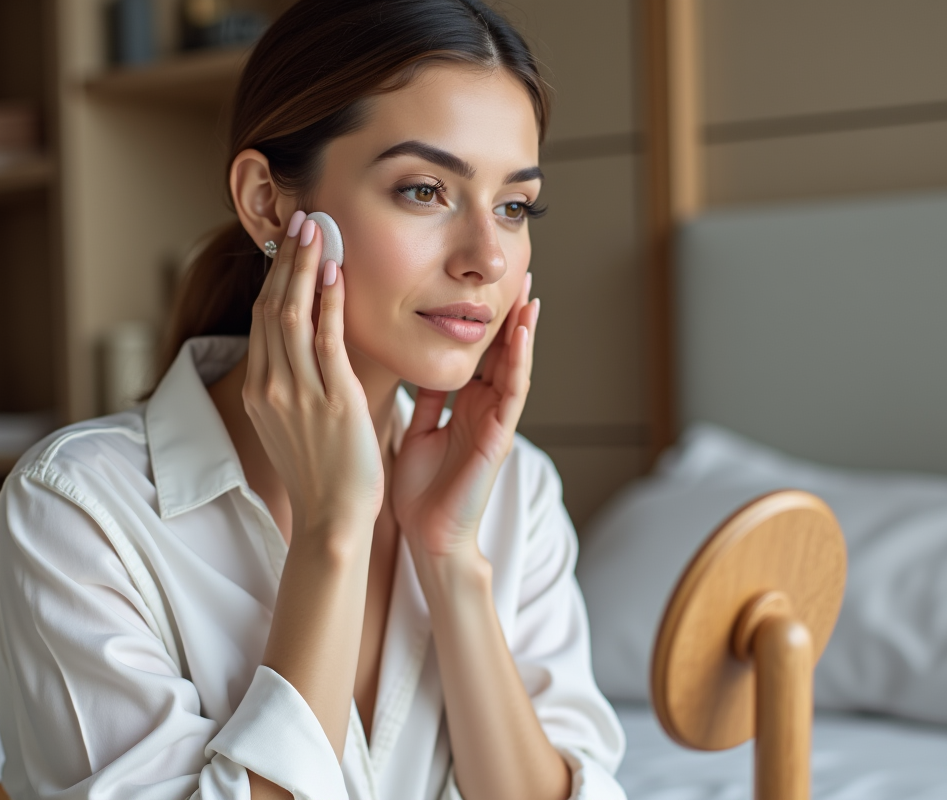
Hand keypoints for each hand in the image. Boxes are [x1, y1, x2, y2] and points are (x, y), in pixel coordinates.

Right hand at [243, 211, 383, 538]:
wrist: (332, 519)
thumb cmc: (321, 475)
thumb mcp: (291, 426)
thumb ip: (292, 386)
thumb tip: (303, 351)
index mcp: (260, 392)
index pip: (262, 320)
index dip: (274, 277)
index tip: (287, 244)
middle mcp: (272, 387)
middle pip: (271, 308)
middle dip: (286, 260)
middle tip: (300, 219)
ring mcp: (299, 394)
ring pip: (292, 315)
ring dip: (304, 267)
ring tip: (316, 229)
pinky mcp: (332, 401)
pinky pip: (326, 340)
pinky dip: (329, 301)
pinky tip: (336, 271)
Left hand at [392, 273, 539, 558]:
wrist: (427, 536)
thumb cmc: (420, 491)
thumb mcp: (417, 429)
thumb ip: (423, 399)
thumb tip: (416, 365)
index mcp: (463, 406)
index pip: (476, 353)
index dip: (480, 318)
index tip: (480, 282)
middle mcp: (484, 409)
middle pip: (501, 351)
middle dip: (510, 313)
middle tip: (519, 270)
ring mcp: (496, 421)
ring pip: (514, 365)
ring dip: (524, 329)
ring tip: (530, 291)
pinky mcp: (499, 435)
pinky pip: (513, 391)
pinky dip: (519, 360)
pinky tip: (523, 332)